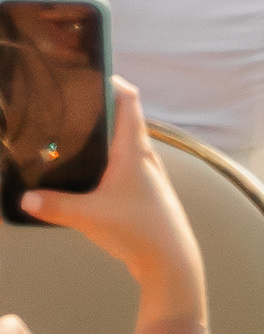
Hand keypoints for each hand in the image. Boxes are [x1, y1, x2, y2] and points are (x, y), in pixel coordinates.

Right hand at [22, 83, 205, 324]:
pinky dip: (105, 158)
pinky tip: (86, 172)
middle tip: (69, 103)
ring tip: (71, 134)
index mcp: (134, 149)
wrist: (169, 259)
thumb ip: (55, 206)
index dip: (113, 82)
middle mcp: (144, 155)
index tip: (89, 73)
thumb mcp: (89, 216)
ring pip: (123, 142)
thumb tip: (24, 199)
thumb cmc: (137, 229)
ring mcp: (145, 173)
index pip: (129, 100)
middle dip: (100, 107)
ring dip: (103, 134)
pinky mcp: (142, 191)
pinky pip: (122, 163)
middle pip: (124, 118)